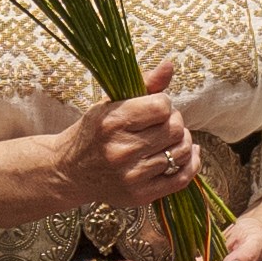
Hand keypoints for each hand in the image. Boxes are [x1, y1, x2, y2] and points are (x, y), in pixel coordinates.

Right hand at [0, 65, 190, 228]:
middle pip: (174, 129)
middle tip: (161, 123)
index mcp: (112, 122)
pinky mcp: (140, 195)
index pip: (162, 106)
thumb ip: (143, 85)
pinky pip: (182, 178)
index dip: (164, 104)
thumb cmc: (93, 133)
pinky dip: (191, 163)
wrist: (70, 172)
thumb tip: (170, 65)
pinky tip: (187, 153)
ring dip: (181, 141)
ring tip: (168, 138)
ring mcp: (132, 175)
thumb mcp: (110, 104)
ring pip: (181, 152)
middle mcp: (122, 150)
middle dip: (174, 121)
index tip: (155, 107)